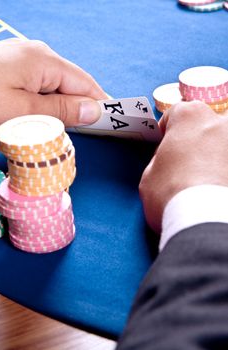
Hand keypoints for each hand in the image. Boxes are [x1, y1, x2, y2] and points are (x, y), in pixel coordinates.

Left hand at [0, 39, 107, 129]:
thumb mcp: (23, 111)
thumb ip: (61, 110)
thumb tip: (93, 110)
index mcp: (43, 60)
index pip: (85, 83)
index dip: (99, 105)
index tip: (108, 125)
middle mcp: (35, 54)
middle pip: (69, 86)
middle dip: (74, 110)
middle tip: (75, 135)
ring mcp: (21, 60)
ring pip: (53, 88)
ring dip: (55, 110)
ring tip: (48, 129)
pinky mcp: (10, 70)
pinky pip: (37, 88)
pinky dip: (40, 105)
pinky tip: (34, 118)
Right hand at [139, 101, 227, 232]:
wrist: (205, 221)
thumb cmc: (172, 194)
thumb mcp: (149, 174)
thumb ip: (160, 159)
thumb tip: (169, 161)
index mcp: (190, 116)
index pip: (176, 114)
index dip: (167, 131)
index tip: (166, 145)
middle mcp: (221, 122)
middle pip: (207, 125)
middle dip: (199, 140)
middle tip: (190, 163)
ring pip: (225, 144)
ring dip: (219, 155)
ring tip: (210, 178)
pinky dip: (226, 172)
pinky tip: (220, 186)